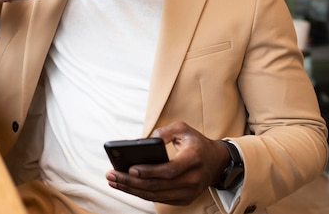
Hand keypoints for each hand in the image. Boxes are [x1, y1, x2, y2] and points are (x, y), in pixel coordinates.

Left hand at [105, 121, 229, 205]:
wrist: (217, 162)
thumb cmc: (196, 142)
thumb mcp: (183, 129)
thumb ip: (163, 131)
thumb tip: (143, 141)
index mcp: (193, 160)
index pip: (169, 170)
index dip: (149, 172)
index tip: (130, 168)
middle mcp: (192, 179)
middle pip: (158, 186)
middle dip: (131, 182)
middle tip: (111, 174)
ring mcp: (188, 192)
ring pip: (155, 195)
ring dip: (131, 189)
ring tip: (113, 181)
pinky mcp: (184, 199)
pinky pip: (158, 198)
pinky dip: (140, 193)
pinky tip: (126, 186)